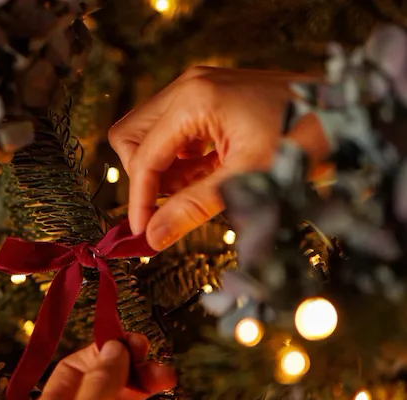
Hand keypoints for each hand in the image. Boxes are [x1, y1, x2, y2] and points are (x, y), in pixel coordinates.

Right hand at [109, 67, 327, 250]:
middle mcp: (187, 87)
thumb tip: (152, 237)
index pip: (142, 157)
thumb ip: (193, 208)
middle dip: (142, 176)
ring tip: (192, 191)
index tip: (143, 233)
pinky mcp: (205, 100)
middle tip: (168, 203)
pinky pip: (170, 134)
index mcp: (194, 100)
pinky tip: (203, 177)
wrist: (344, 112)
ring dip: (160, 170)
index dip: (139, 200)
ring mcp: (195, 90)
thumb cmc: (304, 137)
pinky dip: (178, 163)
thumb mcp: (246, 179)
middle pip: (130, 136)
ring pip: (146, 135)